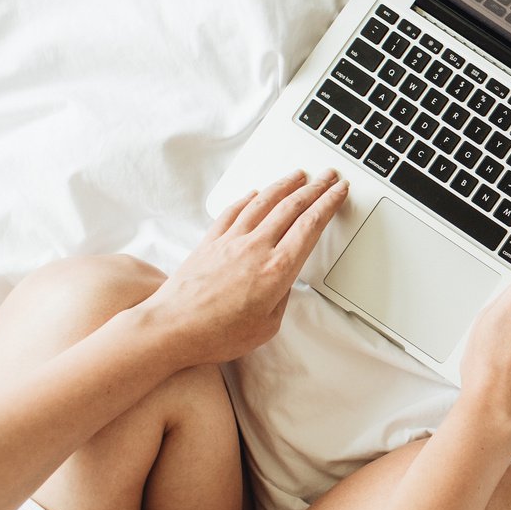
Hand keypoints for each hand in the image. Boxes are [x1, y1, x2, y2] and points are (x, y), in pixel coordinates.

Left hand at [140, 170, 348, 367]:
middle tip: (327, 176)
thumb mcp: (268, 326)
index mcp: (278, 269)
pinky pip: (233, 211)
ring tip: (298, 175)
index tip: (338, 191)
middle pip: (292, 207)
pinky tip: (255, 193)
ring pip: (263, 202)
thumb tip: (284, 283)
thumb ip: (282, 298)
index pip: (310, 225)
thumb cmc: (217, 334)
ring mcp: (231, 241)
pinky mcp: (209, 242)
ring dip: (284, 185)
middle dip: (314, 188)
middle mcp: (256, 248)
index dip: (328, 203)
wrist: (171, 328)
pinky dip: (248, 198)